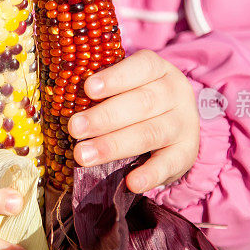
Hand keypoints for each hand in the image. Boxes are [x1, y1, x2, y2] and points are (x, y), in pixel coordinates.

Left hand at [67, 49, 199, 193]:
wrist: (177, 127)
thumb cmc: (138, 102)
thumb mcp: (128, 87)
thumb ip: (104, 92)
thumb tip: (62, 100)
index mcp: (158, 70)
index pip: (141, 66)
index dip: (115, 77)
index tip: (88, 88)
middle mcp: (175, 93)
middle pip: (142, 103)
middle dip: (104, 117)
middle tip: (74, 129)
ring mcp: (184, 124)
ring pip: (150, 133)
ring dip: (114, 145)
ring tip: (83, 156)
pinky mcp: (186, 153)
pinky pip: (168, 164)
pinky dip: (150, 174)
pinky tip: (131, 183)